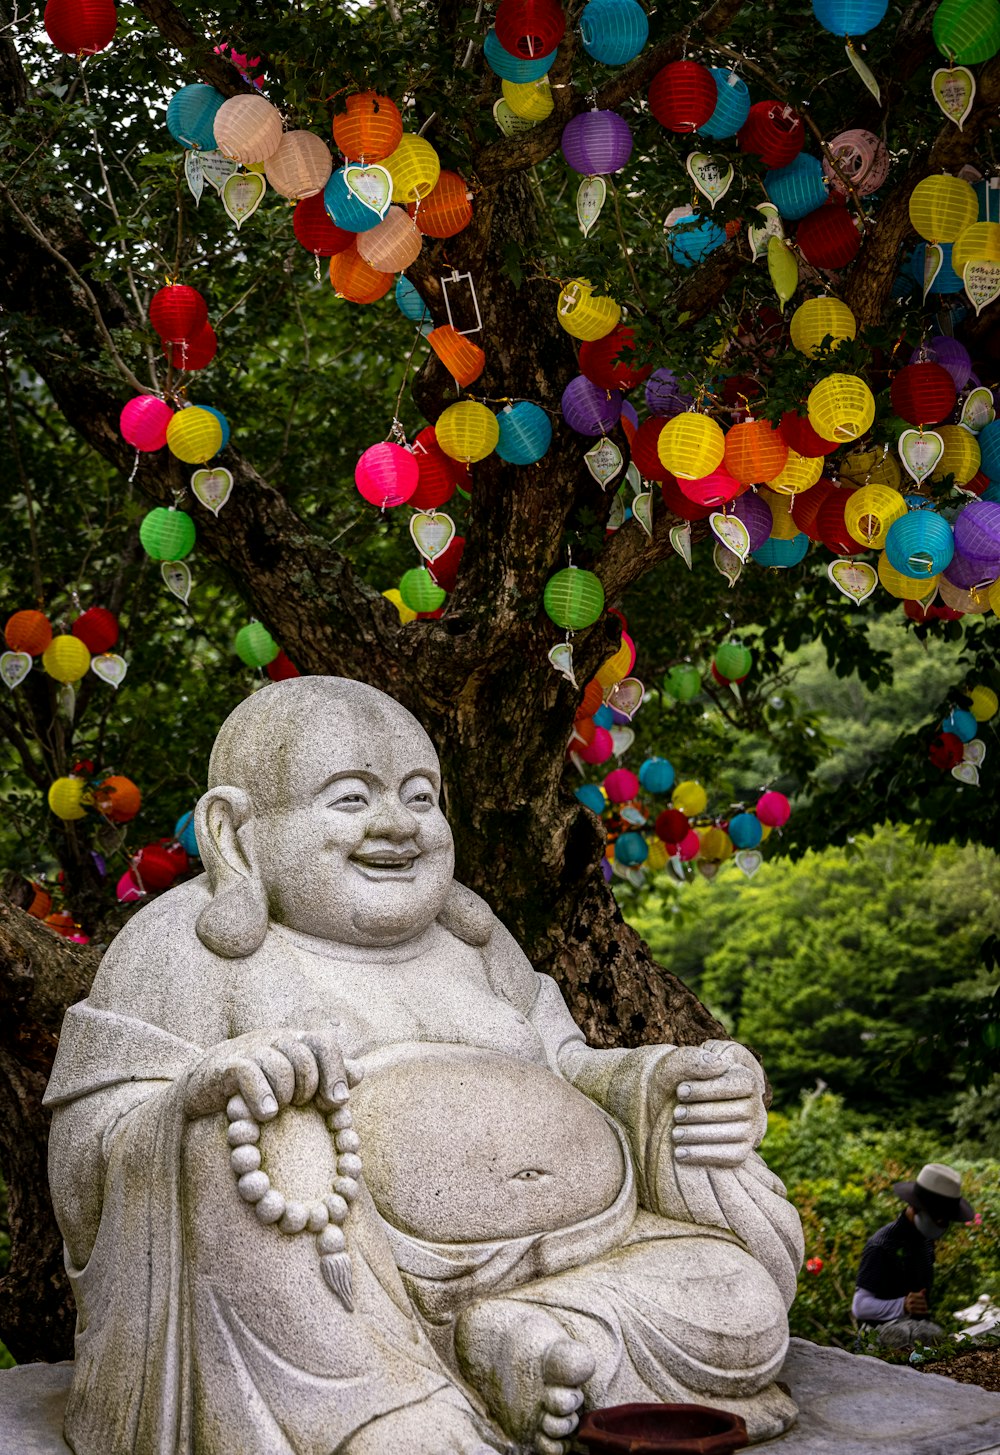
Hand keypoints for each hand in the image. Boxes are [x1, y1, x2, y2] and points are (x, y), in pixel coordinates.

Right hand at [183, 1026, 361, 1121]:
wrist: (202, 1084)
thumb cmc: (257, 1085)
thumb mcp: (294, 1079)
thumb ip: (326, 1075)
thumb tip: (358, 1072)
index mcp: (295, 1041)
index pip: (325, 1041)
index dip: (336, 1070)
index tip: (337, 1103)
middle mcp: (275, 1040)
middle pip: (305, 1052)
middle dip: (310, 1084)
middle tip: (302, 1104)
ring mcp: (249, 1050)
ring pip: (280, 1063)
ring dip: (285, 1092)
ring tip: (279, 1112)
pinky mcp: (226, 1067)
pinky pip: (249, 1072)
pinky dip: (261, 1094)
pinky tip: (265, 1114)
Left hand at [650, 1043, 766, 1170]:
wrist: (679, 1107)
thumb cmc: (680, 1081)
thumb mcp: (681, 1064)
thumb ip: (695, 1058)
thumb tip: (718, 1064)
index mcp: (745, 1078)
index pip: (736, 1084)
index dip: (708, 1088)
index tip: (680, 1091)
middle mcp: (755, 1105)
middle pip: (736, 1111)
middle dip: (701, 1113)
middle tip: (677, 1114)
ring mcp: (752, 1130)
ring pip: (733, 1134)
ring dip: (701, 1135)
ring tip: (676, 1134)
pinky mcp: (742, 1151)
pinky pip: (730, 1157)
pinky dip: (703, 1155)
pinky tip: (680, 1152)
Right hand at [905, 1289, 929, 1315]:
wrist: (905, 1305)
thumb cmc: (913, 1299)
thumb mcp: (915, 1295)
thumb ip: (920, 1293)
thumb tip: (925, 1289)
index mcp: (911, 1295)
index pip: (921, 1296)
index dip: (923, 1297)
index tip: (924, 1298)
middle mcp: (910, 1300)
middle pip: (921, 1301)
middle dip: (924, 1302)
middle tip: (926, 1303)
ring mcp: (911, 1306)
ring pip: (921, 1306)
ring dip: (924, 1307)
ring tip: (926, 1307)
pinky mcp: (912, 1311)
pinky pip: (919, 1311)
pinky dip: (923, 1312)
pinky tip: (926, 1311)